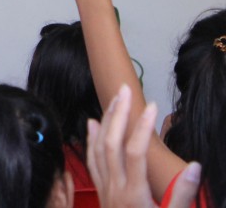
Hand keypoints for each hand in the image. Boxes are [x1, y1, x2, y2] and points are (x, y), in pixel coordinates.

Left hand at [87, 84, 200, 207]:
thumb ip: (182, 194)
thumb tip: (194, 165)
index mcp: (134, 195)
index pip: (134, 152)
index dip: (141, 127)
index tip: (152, 106)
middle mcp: (114, 189)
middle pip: (111, 144)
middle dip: (118, 115)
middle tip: (125, 90)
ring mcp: (105, 190)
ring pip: (98, 149)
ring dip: (105, 122)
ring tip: (112, 101)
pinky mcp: (101, 193)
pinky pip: (91, 161)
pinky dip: (92, 140)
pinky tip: (94, 125)